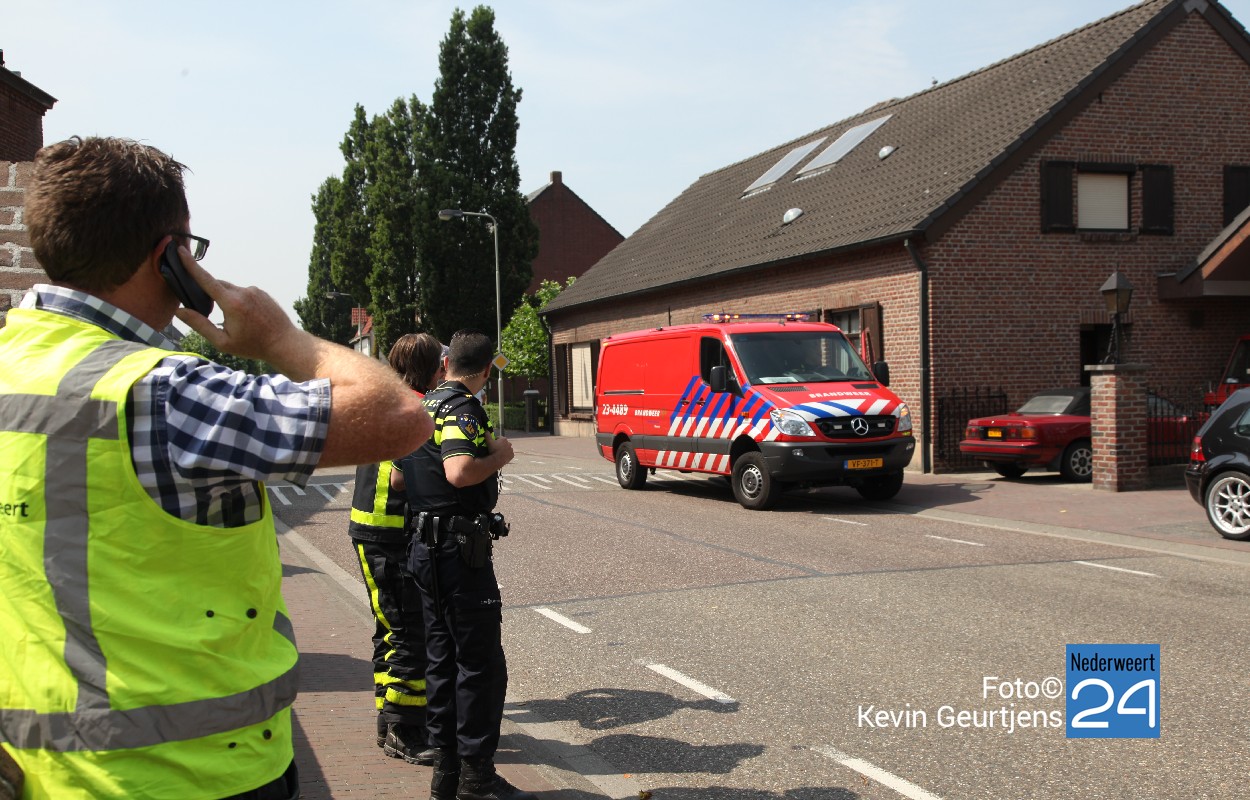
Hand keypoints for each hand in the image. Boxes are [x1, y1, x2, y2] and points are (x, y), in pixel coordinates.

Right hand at [172, 250, 302, 363]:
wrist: (284, 343)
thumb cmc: (253, 346)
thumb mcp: (222, 341)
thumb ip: (199, 324)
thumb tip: (179, 311)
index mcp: (232, 303)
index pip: (206, 279)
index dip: (191, 265)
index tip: (181, 251)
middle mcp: (243, 291)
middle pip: (217, 285)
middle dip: (210, 295)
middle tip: (212, 314)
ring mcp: (254, 290)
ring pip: (231, 290)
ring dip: (227, 301)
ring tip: (238, 322)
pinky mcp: (262, 292)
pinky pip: (243, 293)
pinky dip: (239, 302)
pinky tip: (248, 318)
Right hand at [486, 434, 513, 466]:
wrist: (498, 460)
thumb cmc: (493, 450)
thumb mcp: (489, 442)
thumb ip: (488, 435)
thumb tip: (486, 430)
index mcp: (504, 439)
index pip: (499, 438)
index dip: (495, 440)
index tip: (493, 444)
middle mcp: (509, 443)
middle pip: (504, 443)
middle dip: (501, 445)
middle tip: (496, 449)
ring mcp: (511, 449)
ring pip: (507, 448)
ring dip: (504, 450)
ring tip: (499, 453)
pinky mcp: (512, 455)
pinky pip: (510, 454)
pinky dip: (507, 455)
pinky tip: (503, 457)